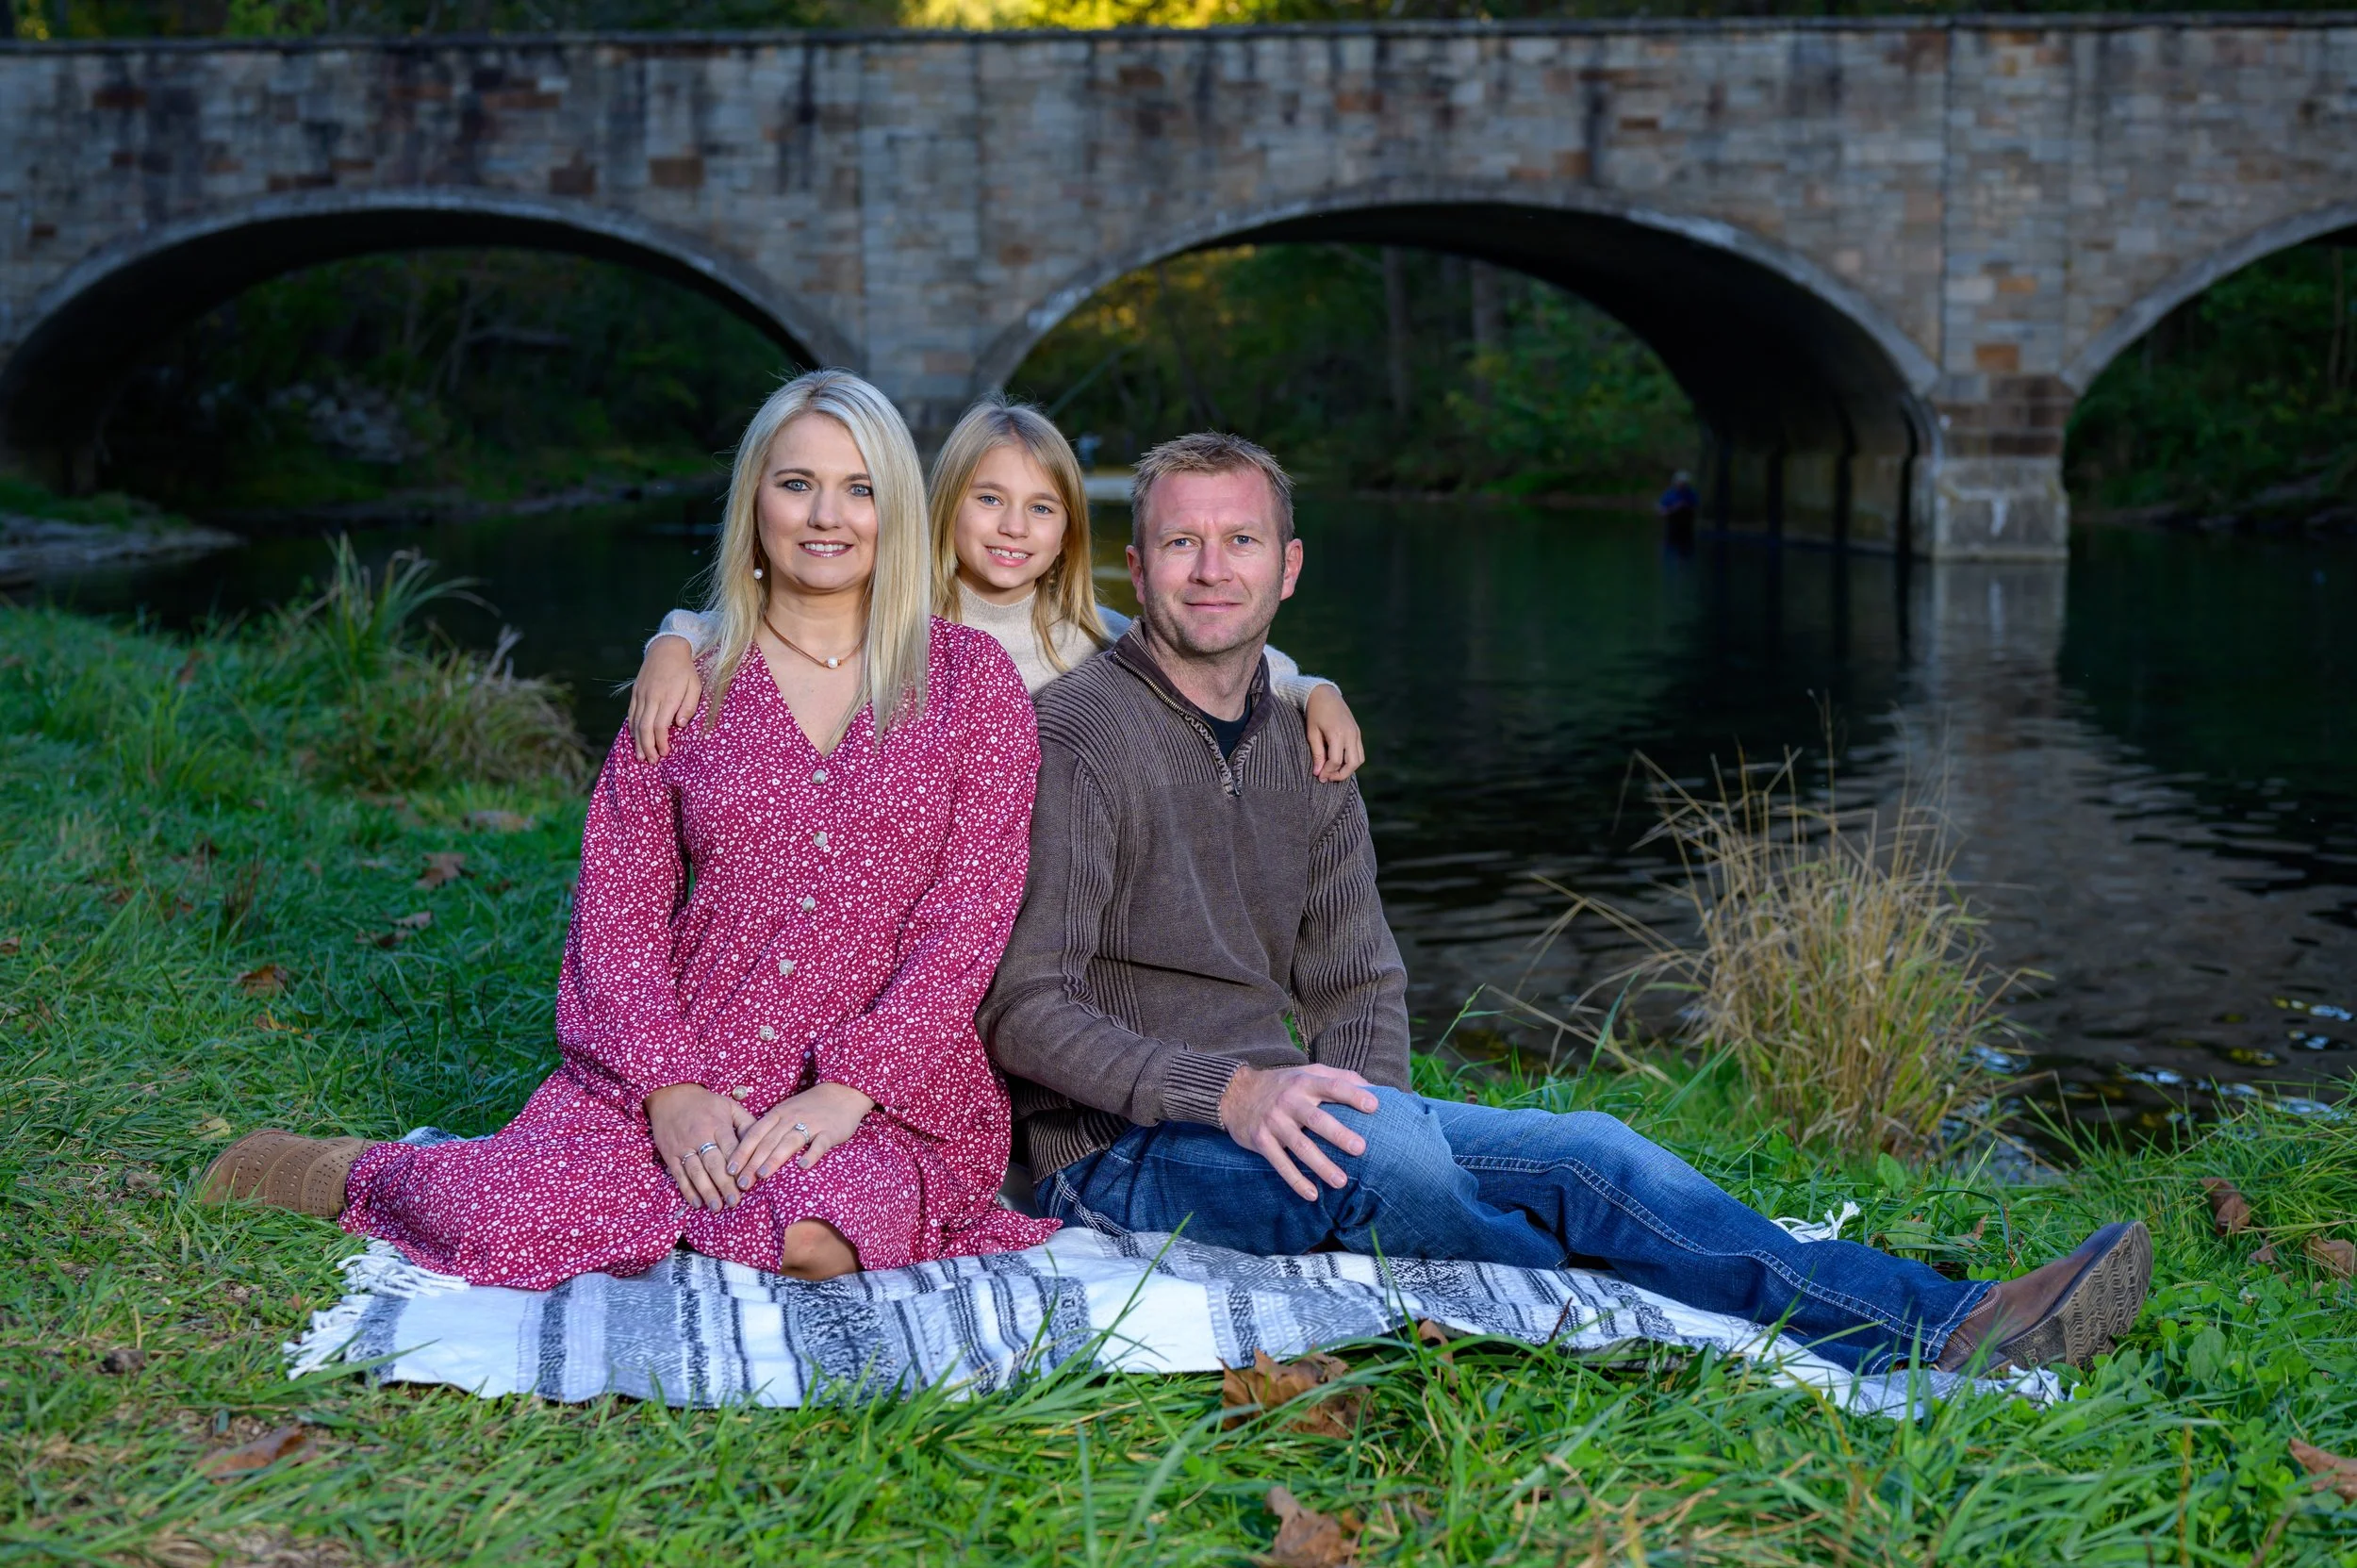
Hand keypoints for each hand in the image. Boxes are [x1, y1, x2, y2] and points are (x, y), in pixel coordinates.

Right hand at [628, 635, 703, 762]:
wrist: (666, 649)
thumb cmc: (685, 670)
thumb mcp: (695, 686)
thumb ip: (689, 706)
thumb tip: (680, 725)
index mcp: (667, 697)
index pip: (660, 726)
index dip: (661, 742)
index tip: (665, 753)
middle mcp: (651, 697)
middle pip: (644, 728)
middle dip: (647, 747)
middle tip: (651, 761)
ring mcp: (641, 695)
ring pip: (635, 722)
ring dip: (637, 741)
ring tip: (641, 756)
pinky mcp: (635, 692)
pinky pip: (631, 714)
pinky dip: (632, 728)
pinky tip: (635, 738)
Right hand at [647, 1082, 755, 1210]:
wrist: (671, 1095)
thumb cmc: (705, 1103)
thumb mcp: (728, 1106)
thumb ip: (746, 1123)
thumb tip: (762, 1140)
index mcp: (717, 1124)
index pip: (731, 1148)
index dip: (740, 1166)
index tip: (749, 1183)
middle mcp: (700, 1136)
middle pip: (714, 1163)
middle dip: (725, 1184)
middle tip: (735, 1202)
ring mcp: (683, 1146)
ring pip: (696, 1171)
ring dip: (707, 1190)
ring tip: (717, 1207)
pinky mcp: (670, 1154)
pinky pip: (679, 1174)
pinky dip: (687, 1189)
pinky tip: (696, 1202)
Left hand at [729, 1081, 876, 1188]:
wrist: (842, 1092)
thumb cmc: (809, 1107)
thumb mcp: (786, 1112)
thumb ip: (770, 1130)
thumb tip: (747, 1155)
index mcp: (778, 1114)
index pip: (755, 1134)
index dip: (742, 1151)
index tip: (730, 1170)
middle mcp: (791, 1118)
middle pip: (768, 1141)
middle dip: (752, 1162)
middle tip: (741, 1183)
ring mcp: (811, 1124)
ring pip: (789, 1142)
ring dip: (774, 1159)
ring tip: (762, 1175)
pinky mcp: (829, 1131)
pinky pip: (819, 1144)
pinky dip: (811, 1155)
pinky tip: (803, 1167)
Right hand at [1218, 1063, 1379, 1200]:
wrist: (1235, 1093)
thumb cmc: (1283, 1085)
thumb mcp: (1308, 1072)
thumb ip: (1340, 1078)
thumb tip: (1376, 1089)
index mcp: (1305, 1082)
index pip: (1332, 1086)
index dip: (1353, 1095)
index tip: (1374, 1106)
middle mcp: (1289, 1101)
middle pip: (1317, 1119)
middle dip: (1338, 1134)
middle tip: (1361, 1149)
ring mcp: (1274, 1122)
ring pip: (1300, 1146)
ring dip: (1321, 1165)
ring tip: (1341, 1182)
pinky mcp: (1261, 1141)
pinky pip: (1281, 1164)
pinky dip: (1296, 1181)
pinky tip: (1312, 1195)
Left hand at [1302, 685, 1364, 783]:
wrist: (1324, 694)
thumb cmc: (1315, 713)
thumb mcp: (1312, 733)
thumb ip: (1317, 753)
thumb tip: (1318, 772)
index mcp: (1337, 733)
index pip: (1335, 761)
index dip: (1327, 772)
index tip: (1319, 777)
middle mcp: (1350, 734)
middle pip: (1352, 763)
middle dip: (1341, 775)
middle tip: (1328, 778)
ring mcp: (1356, 733)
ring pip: (1359, 759)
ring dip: (1349, 769)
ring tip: (1334, 772)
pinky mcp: (1357, 732)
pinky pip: (1359, 751)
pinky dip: (1352, 760)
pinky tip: (1339, 762)